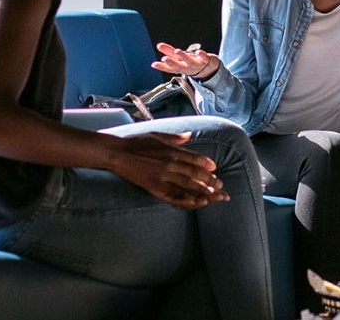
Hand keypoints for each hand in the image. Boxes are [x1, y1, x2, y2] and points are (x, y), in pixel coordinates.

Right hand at [110, 131, 229, 208]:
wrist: (117, 153)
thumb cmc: (136, 142)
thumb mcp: (157, 135)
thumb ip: (175, 137)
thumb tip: (189, 135)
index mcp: (171, 150)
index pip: (194, 159)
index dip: (206, 165)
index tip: (215, 169)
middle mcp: (170, 164)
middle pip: (195, 175)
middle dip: (210, 182)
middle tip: (222, 188)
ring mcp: (162, 177)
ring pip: (187, 187)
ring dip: (203, 193)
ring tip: (215, 198)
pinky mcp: (154, 188)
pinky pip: (173, 196)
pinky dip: (186, 200)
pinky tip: (196, 204)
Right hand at [153, 42, 218, 79]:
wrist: (210, 69)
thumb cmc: (192, 63)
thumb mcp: (180, 58)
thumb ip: (169, 52)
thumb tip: (158, 45)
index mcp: (180, 67)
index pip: (170, 69)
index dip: (162, 67)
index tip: (154, 64)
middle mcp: (188, 68)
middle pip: (179, 67)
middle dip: (171, 63)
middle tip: (164, 59)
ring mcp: (197, 65)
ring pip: (190, 62)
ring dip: (183, 57)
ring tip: (177, 51)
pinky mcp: (206, 60)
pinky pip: (204, 58)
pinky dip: (202, 55)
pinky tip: (198, 51)